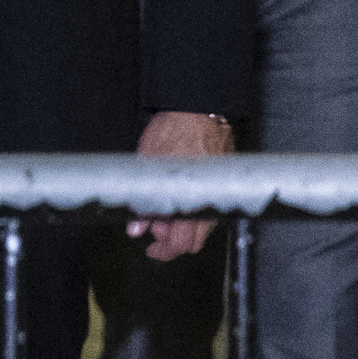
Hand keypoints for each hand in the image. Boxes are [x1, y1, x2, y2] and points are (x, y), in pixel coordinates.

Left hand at [125, 110, 231, 260]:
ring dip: (182, 226)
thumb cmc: (174, 130)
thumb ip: (143, 200)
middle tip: (154, 226)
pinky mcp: (221, 184)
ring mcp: (216, 193)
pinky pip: (208, 209)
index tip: (152, 248)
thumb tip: (136, 226)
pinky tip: (178, 198)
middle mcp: (208, 201)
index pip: (182, 243)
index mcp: (190, 200)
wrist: (198, 108)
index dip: (164, 250)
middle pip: (194, 241)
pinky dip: (193, 211)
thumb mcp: (148, 164)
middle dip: (172, 240)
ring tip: (164, 209)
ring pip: (202, 227)